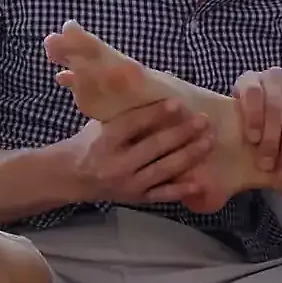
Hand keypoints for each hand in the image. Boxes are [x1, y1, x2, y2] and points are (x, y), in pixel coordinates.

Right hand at [57, 100, 215, 207]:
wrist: (72, 177)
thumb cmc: (91, 141)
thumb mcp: (101, 122)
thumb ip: (126, 111)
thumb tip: (155, 83)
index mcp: (105, 140)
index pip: (134, 124)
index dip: (156, 113)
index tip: (178, 103)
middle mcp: (117, 164)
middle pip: (154, 146)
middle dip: (182, 133)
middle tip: (204, 120)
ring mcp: (128, 184)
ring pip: (163, 169)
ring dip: (189, 155)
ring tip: (209, 142)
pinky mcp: (137, 199)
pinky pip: (162, 195)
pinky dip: (181, 190)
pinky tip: (200, 183)